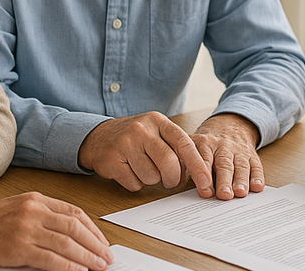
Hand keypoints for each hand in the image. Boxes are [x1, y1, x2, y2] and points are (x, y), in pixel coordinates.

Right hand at [0, 192, 113, 270]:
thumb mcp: (20, 207)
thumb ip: (45, 216)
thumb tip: (72, 234)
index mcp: (38, 200)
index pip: (75, 213)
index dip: (93, 229)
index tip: (103, 242)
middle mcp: (35, 211)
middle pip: (75, 227)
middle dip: (95, 243)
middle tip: (107, 256)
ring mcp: (27, 229)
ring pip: (67, 243)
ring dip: (87, 256)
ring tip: (99, 265)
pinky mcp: (17, 248)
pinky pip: (49, 258)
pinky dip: (68, 266)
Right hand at [78, 112, 211, 194]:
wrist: (98, 136)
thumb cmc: (136, 138)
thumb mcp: (156, 132)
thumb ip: (176, 147)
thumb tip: (198, 173)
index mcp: (158, 121)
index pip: (184, 143)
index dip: (197, 165)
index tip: (206, 182)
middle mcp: (142, 129)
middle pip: (169, 163)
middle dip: (172, 178)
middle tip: (170, 181)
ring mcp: (126, 144)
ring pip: (151, 176)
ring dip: (151, 180)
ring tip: (143, 169)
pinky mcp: (112, 160)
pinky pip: (134, 183)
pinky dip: (136, 183)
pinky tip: (129, 171)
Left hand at [192, 113, 262, 199]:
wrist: (230, 125)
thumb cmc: (207, 143)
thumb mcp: (193, 144)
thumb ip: (184, 159)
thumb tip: (172, 178)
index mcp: (205, 143)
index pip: (204, 159)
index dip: (204, 174)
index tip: (205, 191)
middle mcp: (223, 146)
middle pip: (224, 164)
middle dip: (224, 180)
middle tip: (224, 195)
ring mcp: (239, 151)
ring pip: (241, 165)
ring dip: (241, 180)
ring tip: (240, 193)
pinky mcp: (252, 155)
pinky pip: (256, 165)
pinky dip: (257, 176)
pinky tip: (257, 187)